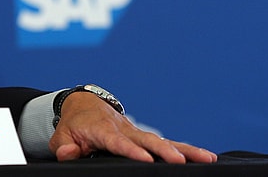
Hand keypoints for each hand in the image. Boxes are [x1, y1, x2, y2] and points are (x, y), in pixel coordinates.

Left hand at [49, 92, 217, 163]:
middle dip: (163, 149)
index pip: (117, 141)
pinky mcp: (144, 137)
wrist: (84, 106)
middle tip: (179, 160)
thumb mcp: (62, 136)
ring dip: (184, 149)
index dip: (130, 150)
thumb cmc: (74, 125)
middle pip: (146, 139)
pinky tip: (205, 157)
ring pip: (161, 140)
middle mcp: (123, 129)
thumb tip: (69, 153)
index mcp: (102, 130)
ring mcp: (135, 132)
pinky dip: (185, 149)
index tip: (145, 158)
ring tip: (206, 158)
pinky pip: (166, 143)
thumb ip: (64, 147)